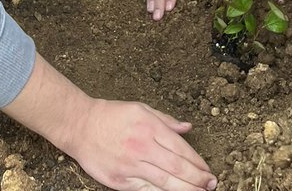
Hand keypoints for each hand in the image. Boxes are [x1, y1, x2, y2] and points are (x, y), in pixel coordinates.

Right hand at [67, 98, 215, 190]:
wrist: (80, 126)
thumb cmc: (112, 115)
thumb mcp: (142, 109)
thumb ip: (166, 120)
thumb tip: (187, 127)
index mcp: (150, 127)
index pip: (180, 149)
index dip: (197, 162)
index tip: (208, 171)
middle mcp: (142, 147)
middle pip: (176, 168)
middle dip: (196, 179)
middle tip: (211, 185)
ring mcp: (130, 166)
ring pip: (163, 182)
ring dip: (184, 189)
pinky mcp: (119, 181)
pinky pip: (145, 190)